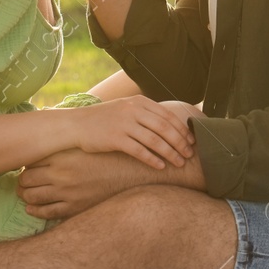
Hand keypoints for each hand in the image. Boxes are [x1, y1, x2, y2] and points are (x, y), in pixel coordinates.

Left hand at [18, 149, 140, 219]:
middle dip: (22, 181)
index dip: (25, 164)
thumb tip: (42, 142)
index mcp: (62, 156)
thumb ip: (63, 146)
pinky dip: (35, 210)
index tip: (26, 166)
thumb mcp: (84, 145)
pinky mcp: (74, 207)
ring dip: (25, 195)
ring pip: (32, 196)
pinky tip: (31, 208)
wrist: (131, 172)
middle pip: (26, 179)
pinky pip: (47, 212)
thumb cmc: (107, 155)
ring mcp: (66, 193)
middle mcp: (61, 175)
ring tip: (25, 193)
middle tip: (23, 181)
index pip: (30, 161)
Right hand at [68, 95, 194, 169]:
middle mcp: (133, 111)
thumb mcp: (125, 108)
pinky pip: (139, 151)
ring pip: (155, 140)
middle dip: (180, 142)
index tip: (192, 141)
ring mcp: (124, 124)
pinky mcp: (115, 139)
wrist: (76, 124)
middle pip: (164, 128)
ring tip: (179, 163)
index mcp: (139, 102)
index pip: (167, 116)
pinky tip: (161, 166)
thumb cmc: (103, 119)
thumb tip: (169, 126)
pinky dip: (153, 159)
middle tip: (189, 154)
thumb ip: (145, 113)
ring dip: (170, 153)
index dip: (182, 129)